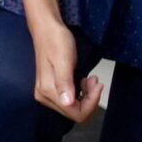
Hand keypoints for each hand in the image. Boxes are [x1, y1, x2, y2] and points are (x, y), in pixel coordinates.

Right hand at [25, 0, 100, 124]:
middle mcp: (44, 96)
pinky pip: (71, 101)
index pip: (75, 112)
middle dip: (89, 100)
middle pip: (74, 113)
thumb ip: (64, 82)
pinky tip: (83, 80)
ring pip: (74, 108)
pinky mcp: (51, 89)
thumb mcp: (64, 60)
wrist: (47, 29)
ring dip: (87, 97)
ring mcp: (47, 93)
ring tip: (90, 79)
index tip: (97, 84)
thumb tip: (67, 103)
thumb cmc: (56, 41)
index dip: (91, 103)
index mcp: (47, 91)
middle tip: (94, 80)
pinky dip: (82, 93)